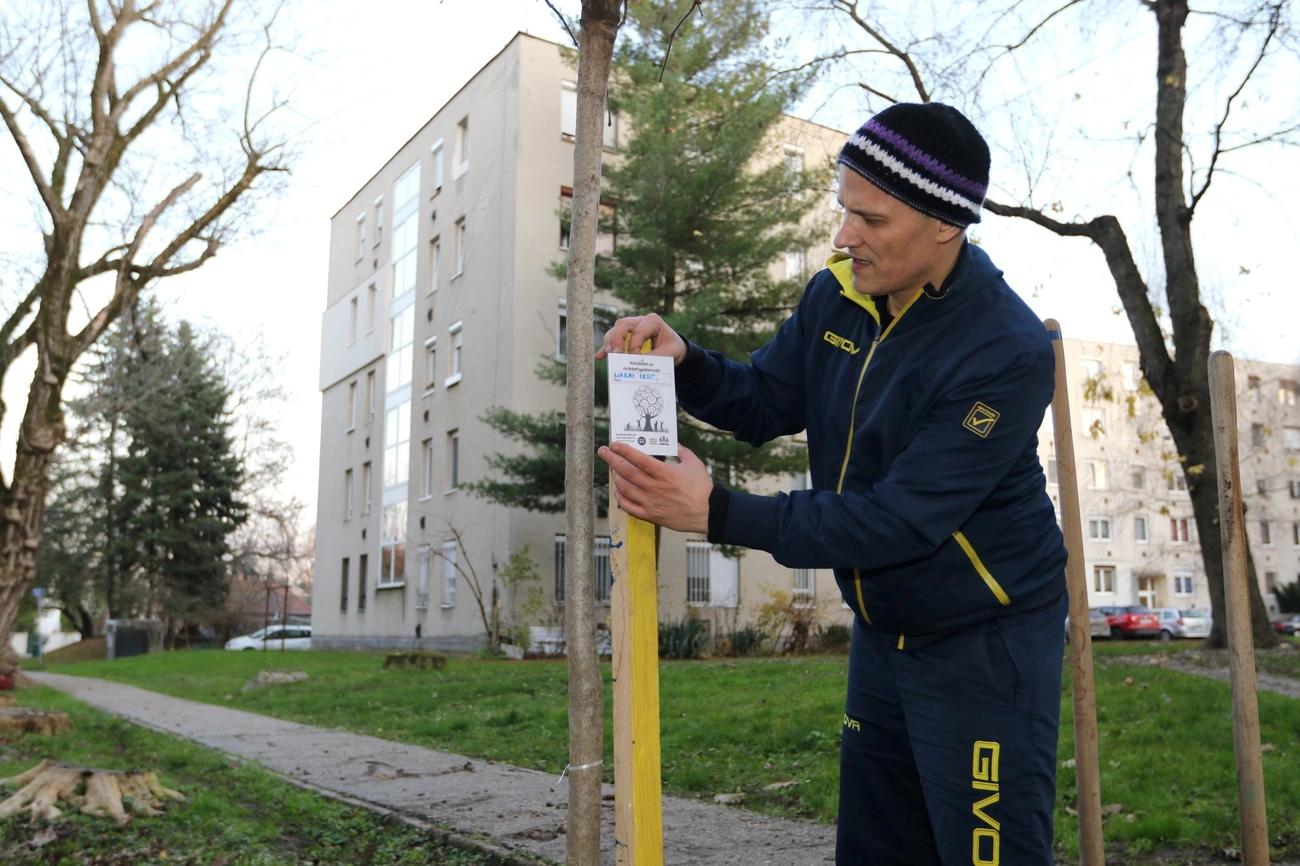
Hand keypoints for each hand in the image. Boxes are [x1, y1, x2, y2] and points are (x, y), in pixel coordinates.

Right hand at [594, 313, 687, 363]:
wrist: (673, 348)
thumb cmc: (672, 347)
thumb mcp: (669, 353)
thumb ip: (654, 357)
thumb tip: (637, 364)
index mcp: (652, 321)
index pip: (638, 331)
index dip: (635, 346)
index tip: (637, 358)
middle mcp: (639, 321)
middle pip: (621, 325)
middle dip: (617, 339)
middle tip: (616, 354)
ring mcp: (630, 328)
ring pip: (614, 331)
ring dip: (610, 343)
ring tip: (610, 356)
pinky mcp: (625, 337)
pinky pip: (612, 341)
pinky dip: (606, 349)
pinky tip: (599, 357)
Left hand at [597, 443, 711, 533]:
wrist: (709, 513)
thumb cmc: (702, 488)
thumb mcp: (693, 464)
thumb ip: (681, 451)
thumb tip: (672, 444)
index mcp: (664, 473)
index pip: (639, 459)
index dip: (624, 451)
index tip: (614, 444)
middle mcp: (655, 488)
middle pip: (627, 472)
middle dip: (612, 460)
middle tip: (602, 452)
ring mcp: (651, 503)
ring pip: (625, 489)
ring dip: (617, 478)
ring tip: (614, 470)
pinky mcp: (651, 516)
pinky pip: (629, 508)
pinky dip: (621, 499)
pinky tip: (618, 492)